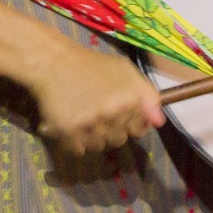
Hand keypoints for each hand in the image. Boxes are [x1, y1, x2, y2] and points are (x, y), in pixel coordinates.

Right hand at [25, 43, 163, 156]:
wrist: (53, 62)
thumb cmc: (92, 65)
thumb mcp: (125, 71)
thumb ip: (147, 96)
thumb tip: (159, 122)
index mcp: (129, 99)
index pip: (138, 130)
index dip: (128, 122)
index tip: (116, 111)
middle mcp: (112, 113)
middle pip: (119, 140)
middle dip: (110, 128)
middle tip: (96, 109)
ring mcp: (90, 124)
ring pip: (99, 147)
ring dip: (92, 136)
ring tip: (83, 114)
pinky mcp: (69, 132)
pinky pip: (80, 150)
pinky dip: (75, 141)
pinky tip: (72, 121)